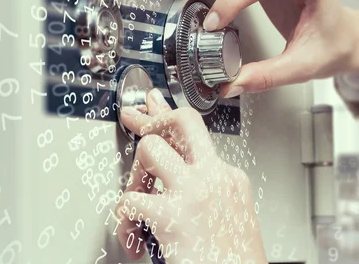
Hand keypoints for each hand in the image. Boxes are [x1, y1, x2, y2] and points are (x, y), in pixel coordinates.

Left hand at [115, 88, 266, 263]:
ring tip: (136, 200)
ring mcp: (193, 192)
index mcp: (229, 178)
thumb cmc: (235, 260)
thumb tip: (175, 182)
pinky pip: (129, 200)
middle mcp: (214, 177)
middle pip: (183, 121)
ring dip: (134, 175)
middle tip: (139, 130)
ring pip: (150, 149)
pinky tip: (133, 235)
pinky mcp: (171, 216)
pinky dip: (123, 219)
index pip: (196, 135)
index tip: (152, 109)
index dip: (168, 119)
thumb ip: (206, 191)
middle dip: (155, 122)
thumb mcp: (231, 215)